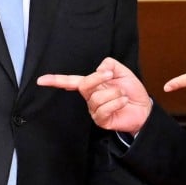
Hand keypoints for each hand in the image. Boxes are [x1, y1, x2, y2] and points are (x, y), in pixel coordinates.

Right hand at [37, 57, 151, 133]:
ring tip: (122, 94)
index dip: (56, 80)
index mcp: (92, 84)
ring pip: (97, 97)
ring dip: (114, 93)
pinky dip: (116, 102)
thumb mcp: (122, 72)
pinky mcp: (101, 120)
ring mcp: (94, 109)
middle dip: (97, 78)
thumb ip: (110, 64)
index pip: (70, 81)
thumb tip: (99, 68)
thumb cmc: (132, 91)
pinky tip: (123, 101)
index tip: (41, 80)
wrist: (144, 109)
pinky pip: (104, 109)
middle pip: (84, 85)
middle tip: (110, 76)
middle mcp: (90, 97)